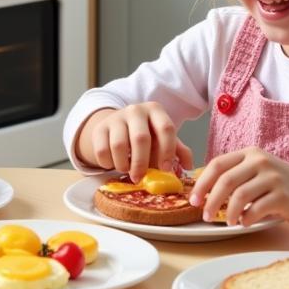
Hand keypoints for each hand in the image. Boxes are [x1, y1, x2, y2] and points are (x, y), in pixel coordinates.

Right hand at [77, 103, 192, 181]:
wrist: (117, 126)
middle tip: (139, 178)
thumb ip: (178, 151)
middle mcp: (136, 110)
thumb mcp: (163, 139)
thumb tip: (189, 166)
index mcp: (156, 111)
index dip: (167, 151)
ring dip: (123, 165)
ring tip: (126, 170)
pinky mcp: (99, 128)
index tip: (165, 170)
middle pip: (141, 138)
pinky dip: (108, 163)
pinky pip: (101, 150)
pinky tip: (113, 164)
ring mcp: (116, 117)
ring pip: (119, 145)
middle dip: (141, 163)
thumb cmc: (146, 135)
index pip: (166, 129)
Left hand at [189, 147, 288, 225]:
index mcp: (248, 153)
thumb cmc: (277, 184)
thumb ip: (234, 176)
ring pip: (240, 195)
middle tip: (205, 216)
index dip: (202, 183)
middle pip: (226, 181)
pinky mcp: (283, 195)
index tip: (194, 200)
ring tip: (228, 222)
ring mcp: (273, 177)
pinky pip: (257, 208)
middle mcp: (260, 161)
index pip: (217, 164)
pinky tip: (245, 222)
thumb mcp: (255, 171)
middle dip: (211, 201)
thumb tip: (202, 192)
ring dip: (229, 212)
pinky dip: (247, 218)